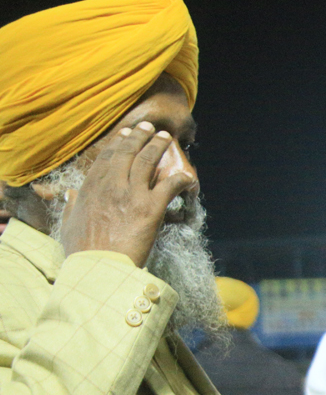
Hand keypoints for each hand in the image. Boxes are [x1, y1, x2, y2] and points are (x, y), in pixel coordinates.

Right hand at [56, 120, 196, 266]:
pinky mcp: (150, 208)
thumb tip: (69, 194)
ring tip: (166, 137)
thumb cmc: (82, 250)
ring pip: (147, 162)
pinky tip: (188, 177)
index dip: (118, 144)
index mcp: (91, 188)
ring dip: (158, 147)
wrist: (98, 267)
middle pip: (127, 153)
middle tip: (149, 127)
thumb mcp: (69, 224)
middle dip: (140, 137)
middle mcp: (111, 185)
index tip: (125, 134)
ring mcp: (131, 194)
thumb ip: (71, 206)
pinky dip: (181, 180)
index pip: (106, 158)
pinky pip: (170, 186)